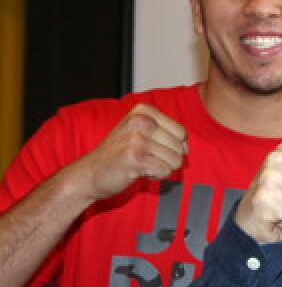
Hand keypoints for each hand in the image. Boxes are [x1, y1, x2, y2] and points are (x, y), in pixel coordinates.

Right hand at [73, 104, 187, 201]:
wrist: (89, 174)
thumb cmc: (118, 154)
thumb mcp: (142, 134)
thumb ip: (168, 135)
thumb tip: (187, 148)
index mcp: (144, 110)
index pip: (182, 132)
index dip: (171, 146)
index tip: (150, 147)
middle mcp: (141, 121)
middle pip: (180, 147)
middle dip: (165, 158)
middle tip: (142, 158)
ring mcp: (137, 139)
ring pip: (175, 160)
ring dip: (159, 167)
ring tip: (140, 163)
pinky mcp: (135, 158)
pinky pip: (165, 171)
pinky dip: (154, 176)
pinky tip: (137, 171)